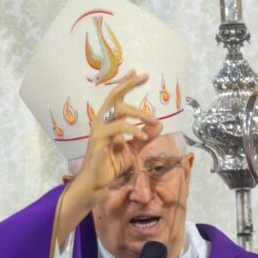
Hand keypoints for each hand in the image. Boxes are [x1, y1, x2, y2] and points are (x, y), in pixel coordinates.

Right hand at [55, 71, 160, 244]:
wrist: (97, 183)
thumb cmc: (111, 165)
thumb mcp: (133, 149)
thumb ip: (144, 136)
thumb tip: (159, 124)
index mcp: (108, 121)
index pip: (118, 98)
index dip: (127, 84)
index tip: (139, 73)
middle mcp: (101, 121)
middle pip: (114, 96)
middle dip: (129, 84)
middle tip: (144, 76)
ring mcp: (99, 129)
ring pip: (119, 111)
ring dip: (139, 113)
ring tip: (152, 121)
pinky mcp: (99, 140)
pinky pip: (118, 128)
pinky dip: (133, 130)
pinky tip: (144, 137)